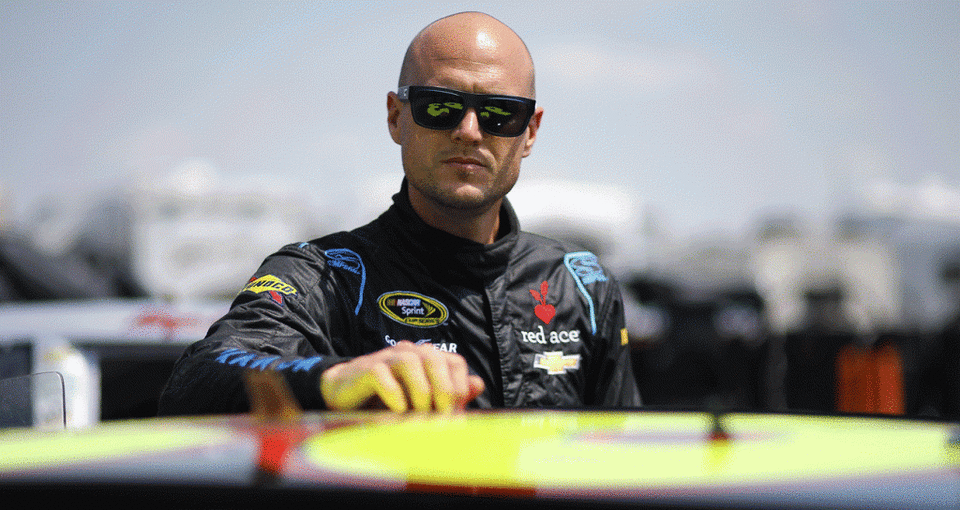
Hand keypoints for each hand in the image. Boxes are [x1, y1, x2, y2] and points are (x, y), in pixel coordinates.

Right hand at [319, 341, 484, 412]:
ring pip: (410, 362)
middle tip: (440, 417)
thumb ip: (450, 394)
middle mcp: (409, 352)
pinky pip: (382, 375)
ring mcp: (386, 357)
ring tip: (418, 415)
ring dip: (419, 392)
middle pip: (435, 358)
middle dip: (442, 390)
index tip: (454, 413)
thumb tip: (478, 384)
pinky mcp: (365, 368)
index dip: (458, 388)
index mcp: (427, 357)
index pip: (455, 362)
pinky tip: (397, 412)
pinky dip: (394, 395)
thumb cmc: (389, 400)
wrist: (347, 396)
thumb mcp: (423, 401)